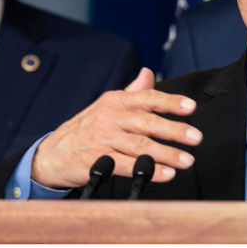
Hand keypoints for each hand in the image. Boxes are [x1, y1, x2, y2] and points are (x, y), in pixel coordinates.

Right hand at [30, 68, 202, 188]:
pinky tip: (165, 174)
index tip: (190, 107)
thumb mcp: (107, 105)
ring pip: (140, 146)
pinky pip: (127, 166)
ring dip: (167, 154)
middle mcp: (110, 118)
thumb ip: (132, 92)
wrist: (50, 155)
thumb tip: (148, 73)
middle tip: (196, 137)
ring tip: (187, 160)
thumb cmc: (86, 128)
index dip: (170, 102)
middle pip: (148, 123)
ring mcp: (103, 139)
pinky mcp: (97, 161)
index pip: (148, 98)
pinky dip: (149, 170)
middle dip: (175, 130)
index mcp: (116, 101)